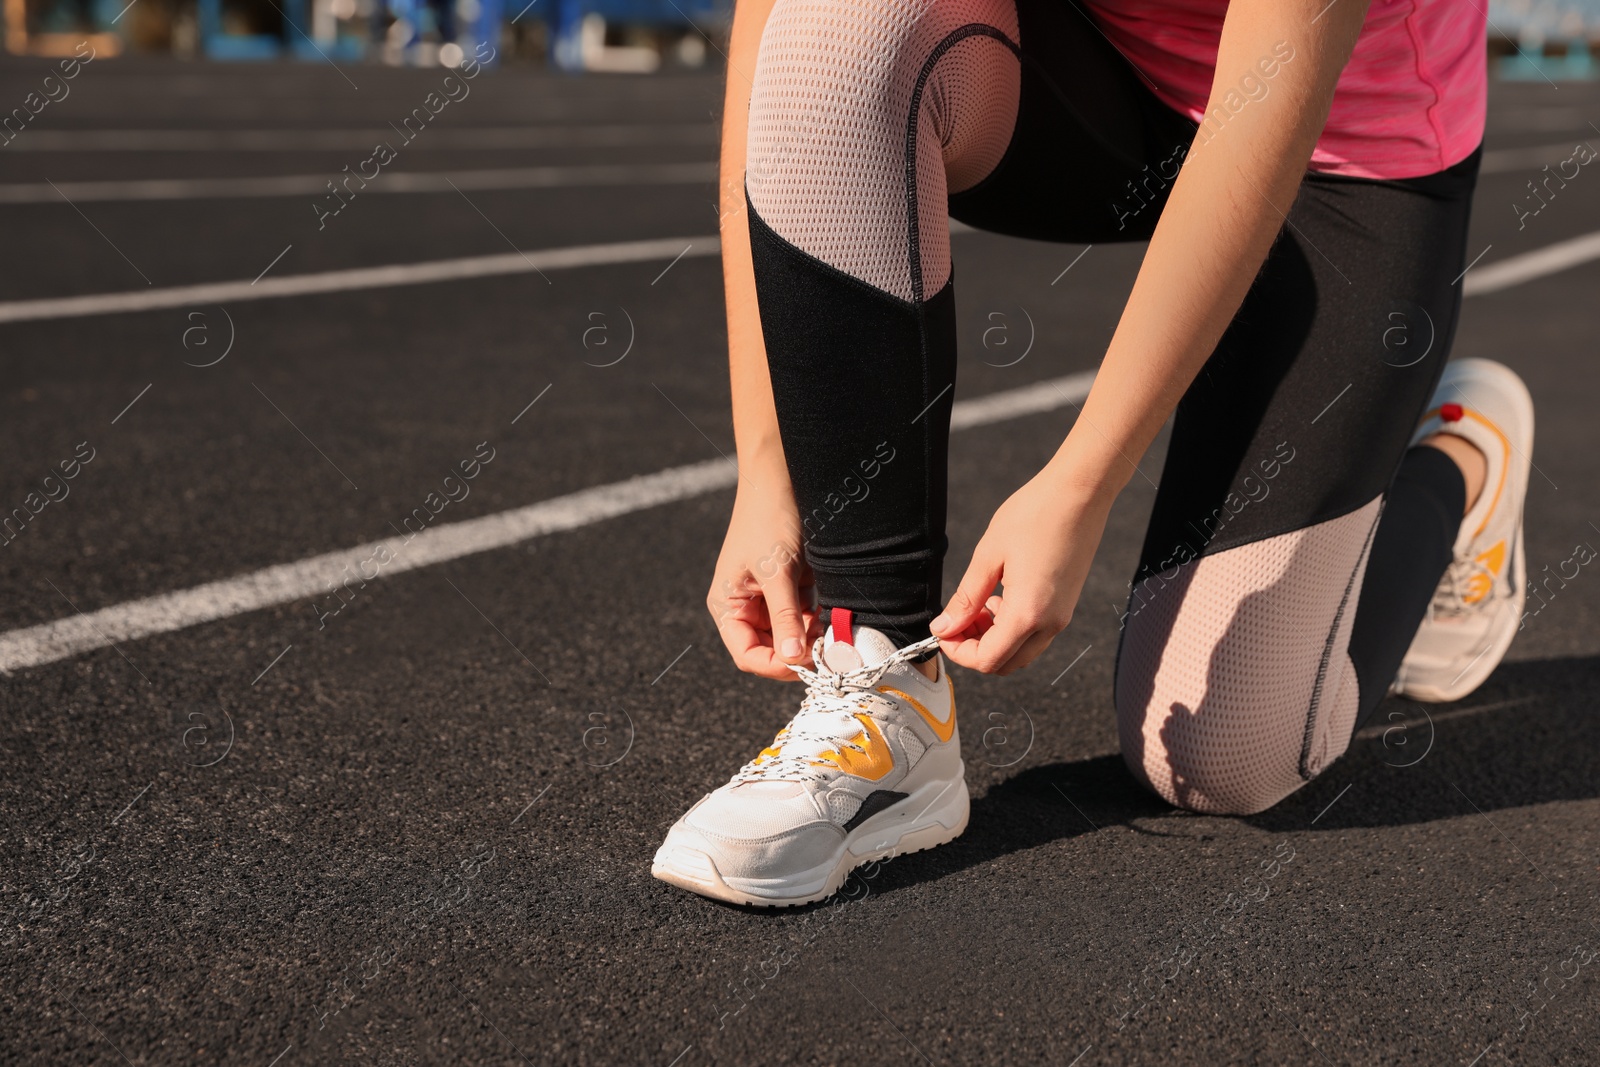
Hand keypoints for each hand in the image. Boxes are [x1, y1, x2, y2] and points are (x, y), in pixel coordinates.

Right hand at [707, 483, 822, 679]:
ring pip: (793, 635)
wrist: (782, 478)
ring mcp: (770, 598)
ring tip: (833, 633)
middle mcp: (746, 606)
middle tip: (828, 651)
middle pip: (772, 649)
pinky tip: (834, 617)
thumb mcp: (776, 572)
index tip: (806, 664)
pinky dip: (820, 622)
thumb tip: (792, 659)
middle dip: (798, 652)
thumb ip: (785, 616)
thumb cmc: (768, 519)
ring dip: (813, 638)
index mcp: (728, 605)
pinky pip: (806, 617)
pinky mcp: (792, 587)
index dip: (775, 665)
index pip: (747, 655)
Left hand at [931, 471, 1112, 673]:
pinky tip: (1001, 596)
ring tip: (979, 604)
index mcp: (1028, 613)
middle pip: (1005, 663)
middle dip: (975, 648)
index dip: (958, 652)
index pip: (988, 659)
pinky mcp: (1066, 605)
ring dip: (994, 639)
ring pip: (1021, 651)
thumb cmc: (1036, 514)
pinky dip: (1012, 628)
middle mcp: (1050, 623)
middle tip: (957, 620)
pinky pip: (1035, 634)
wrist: (1080, 492)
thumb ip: (965, 598)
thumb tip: (944, 626)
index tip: (943, 631)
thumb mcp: (988, 556)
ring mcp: (1062, 616)